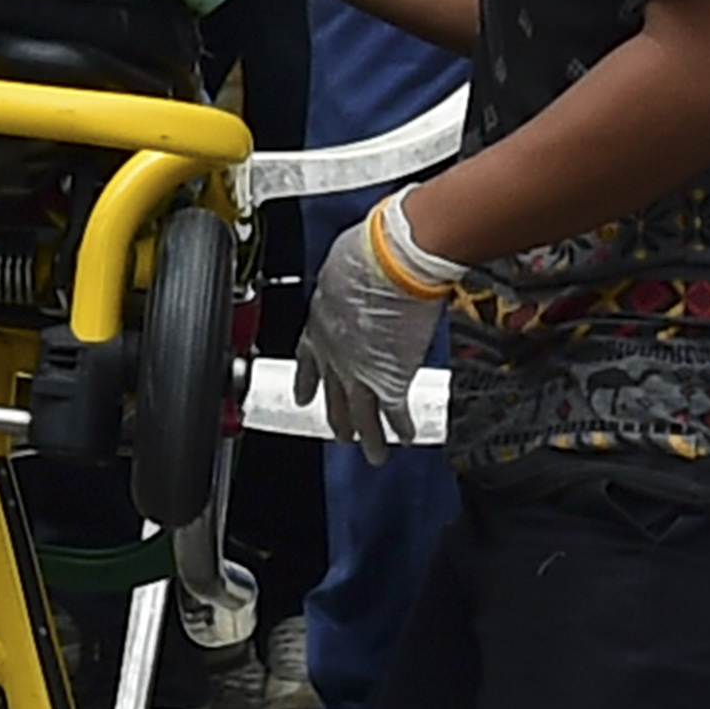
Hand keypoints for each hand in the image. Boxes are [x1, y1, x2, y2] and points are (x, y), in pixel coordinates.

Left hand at [292, 192, 464, 464]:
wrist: (390, 262)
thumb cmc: (367, 253)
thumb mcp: (341, 267)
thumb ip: (343, 285)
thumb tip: (352, 276)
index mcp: (320, 324)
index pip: (309, 360)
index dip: (308, 380)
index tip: (304, 395)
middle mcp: (335, 354)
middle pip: (335, 395)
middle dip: (337, 417)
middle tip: (339, 434)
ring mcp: (360, 371)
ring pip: (361, 415)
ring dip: (369, 438)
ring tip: (374, 455)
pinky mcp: (390, 379)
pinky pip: (393, 412)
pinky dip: (400, 428)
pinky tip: (405, 437)